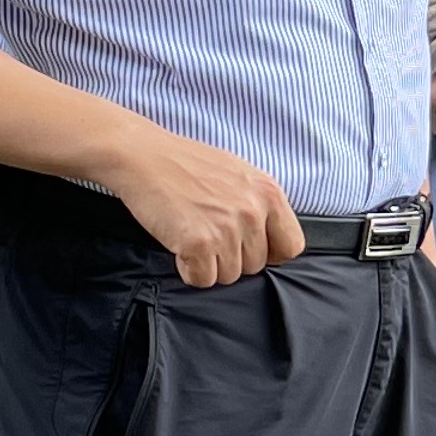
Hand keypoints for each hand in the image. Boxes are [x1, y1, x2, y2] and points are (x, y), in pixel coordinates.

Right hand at [106, 126, 303, 286]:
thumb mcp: (239, 174)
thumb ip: (259, 205)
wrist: (143, 156)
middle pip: (256, 266)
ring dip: (209, 264)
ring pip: (229, 276)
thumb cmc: (186, 164)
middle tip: (208, 233)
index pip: (291, 246)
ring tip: (192, 233)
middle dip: (231, 257)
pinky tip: (179, 243)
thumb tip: (270, 239)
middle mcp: (253, 211)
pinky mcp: (199, 243)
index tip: (250, 248)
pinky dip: (188, 270)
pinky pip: (203, 279)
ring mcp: (227, 228)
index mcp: (268, 192)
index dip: (270, 253)